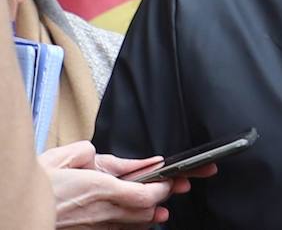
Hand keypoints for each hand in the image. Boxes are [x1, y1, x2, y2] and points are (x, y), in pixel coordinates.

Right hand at [39, 140, 184, 228]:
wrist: (12, 208)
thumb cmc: (36, 183)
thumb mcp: (65, 156)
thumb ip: (88, 153)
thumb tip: (100, 154)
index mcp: (98, 188)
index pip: (145, 195)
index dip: (163, 188)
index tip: (169, 179)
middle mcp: (100, 212)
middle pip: (145, 213)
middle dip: (162, 200)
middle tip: (171, 188)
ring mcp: (93, 227)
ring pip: (133, 226)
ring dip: (148, 216)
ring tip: (159, 207)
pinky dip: (129, 225)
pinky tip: (134, 219)